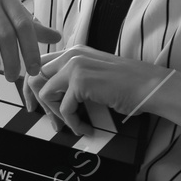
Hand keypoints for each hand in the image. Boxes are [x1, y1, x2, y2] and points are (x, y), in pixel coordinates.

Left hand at [23, 45, 180, 136]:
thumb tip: (50, 96)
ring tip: (74, 125)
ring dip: (58, 115)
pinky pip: (64, 109)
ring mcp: (75, 66)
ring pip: (45, 94)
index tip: (34, 105)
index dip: (32, 86)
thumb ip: (72, 79)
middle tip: (51, 122)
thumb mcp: (93, 76)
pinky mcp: (81, 81)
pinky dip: (74, 123)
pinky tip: (86, 128)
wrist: (149, 86)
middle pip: (34, 77)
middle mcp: (71, 54)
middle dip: (38, 103)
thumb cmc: (126, 86)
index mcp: (73, 51)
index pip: (39, 64)